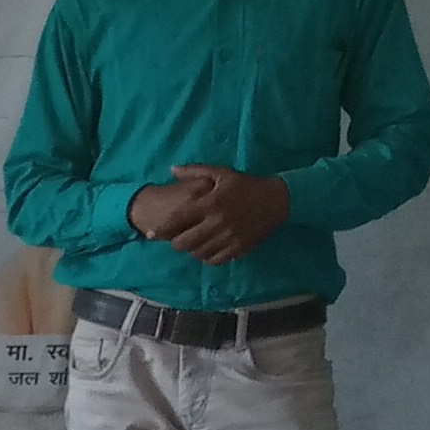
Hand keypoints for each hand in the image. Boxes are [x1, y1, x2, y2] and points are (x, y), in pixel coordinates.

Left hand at [130, 166, 288, 264]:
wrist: (277, 200)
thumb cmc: (245, 185)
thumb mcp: (222, 173)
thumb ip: (195, 171)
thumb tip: (172, 169)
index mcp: (211, 202)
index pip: (178, 220)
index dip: (161, 229)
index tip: (151, 234)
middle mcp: (218, 222)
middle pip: (184, 243)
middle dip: (176, 242)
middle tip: (178, 237)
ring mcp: (229, 237)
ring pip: (198, 254)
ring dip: (192, 250)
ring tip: (194, 242)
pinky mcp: (239, 248)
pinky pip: (214, 260)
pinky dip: (207, 257)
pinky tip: (208, 248)